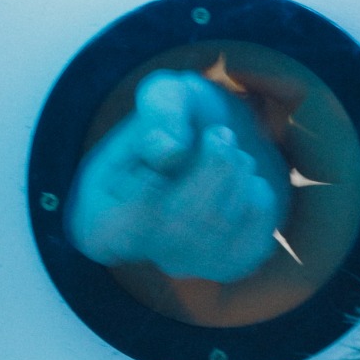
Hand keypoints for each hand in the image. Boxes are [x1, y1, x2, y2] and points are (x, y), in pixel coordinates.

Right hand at [65, 70, 286, 281]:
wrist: (215, 141)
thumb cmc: (179, 118)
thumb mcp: (164, 95)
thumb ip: (160, 112)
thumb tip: (170, 153)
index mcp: (102, 219)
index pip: (129, 219)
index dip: (154, 183)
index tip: (172, 150)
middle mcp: (143, 253)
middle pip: (184, 222)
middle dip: (215, 164)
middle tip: (220, 134)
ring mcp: (188, 264)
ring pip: (222, 227)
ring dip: (237, 175)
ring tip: (229, 154)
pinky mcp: (233, 263)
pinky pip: (256, 232)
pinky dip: (257, 194)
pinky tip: (242, 181)